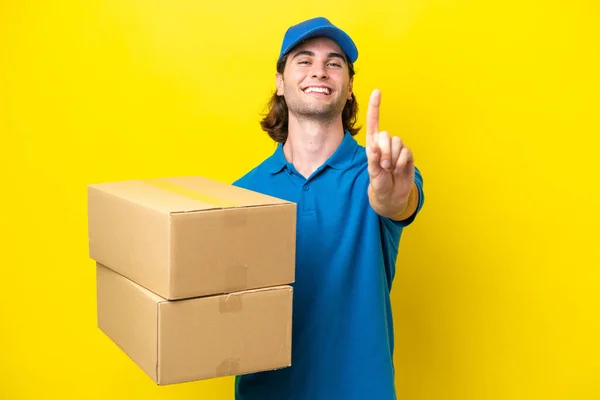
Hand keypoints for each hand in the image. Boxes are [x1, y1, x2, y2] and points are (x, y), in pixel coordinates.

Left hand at [366, 89, 414, 217]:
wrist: (392, 195)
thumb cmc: (379, 183)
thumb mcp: (373, 173)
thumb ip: (373, 160)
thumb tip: (374, 147)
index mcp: (373, 145)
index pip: (373, 123)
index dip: (375, 107)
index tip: (377, 91)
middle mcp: (385, 144)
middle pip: (385, 135)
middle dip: (384, 151)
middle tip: (384, 166)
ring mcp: (397, 149)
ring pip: (396, 142)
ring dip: (392, 158)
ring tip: (390, 169)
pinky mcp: (407, 155)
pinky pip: (406, 152)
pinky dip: (401, 162)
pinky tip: (398, 169)